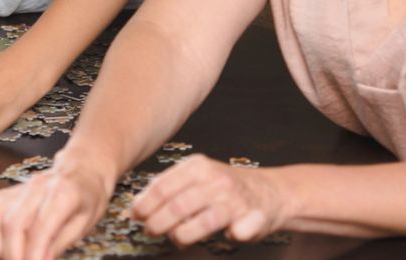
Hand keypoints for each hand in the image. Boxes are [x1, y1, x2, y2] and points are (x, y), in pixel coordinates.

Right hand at [0, 152, 113, 259]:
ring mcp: (18, 186)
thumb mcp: (85, 223)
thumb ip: (61, 242)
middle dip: (12, 254)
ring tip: (7, 257)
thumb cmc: (87, 197)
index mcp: (63, 193)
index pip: (42, 226)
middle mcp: (36, 187)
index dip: (35, 253)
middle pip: (12, 223)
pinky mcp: (5, 190)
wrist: (80, 169)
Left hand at [129, 154, 289, 246]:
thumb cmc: (224, 189)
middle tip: (151, 231)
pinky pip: (242, 228)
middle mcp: (216, 180)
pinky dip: (236, 233)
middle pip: (179, 205)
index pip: (163, 186)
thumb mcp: (195, 178)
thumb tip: (137, 207)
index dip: (145, 205)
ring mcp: (235, 199)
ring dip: (184, 234)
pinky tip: (230, 234)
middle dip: (158, 223)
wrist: (269, 192)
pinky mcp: (254, 217)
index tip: (136, 216)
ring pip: (204, 221)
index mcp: (197, 167)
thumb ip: (169, 189)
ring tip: (176, 238)